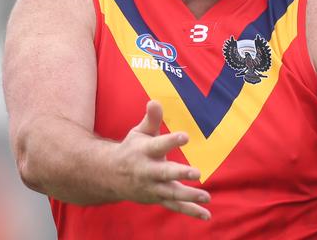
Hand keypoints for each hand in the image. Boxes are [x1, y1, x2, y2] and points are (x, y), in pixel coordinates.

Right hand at [112, 100, 210, 219]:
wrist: (109, 176)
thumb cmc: (132, 149)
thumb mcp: (139, 132)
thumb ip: (151, 119)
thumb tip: (155, 101)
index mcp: (144, 151)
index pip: (159, 145)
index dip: (171, 140)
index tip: (185, 136)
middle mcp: (147, 171)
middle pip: (164, 173)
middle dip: (179, 173)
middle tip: (196, 172)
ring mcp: (152, 188)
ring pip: (171, 193)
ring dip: (189, 196)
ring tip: (206, 196)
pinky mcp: (157, 198)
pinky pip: (175, 206)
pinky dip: (190, 211)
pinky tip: (206, 215)